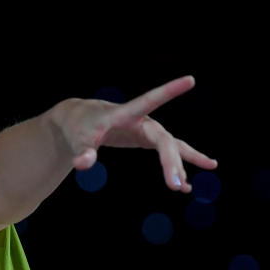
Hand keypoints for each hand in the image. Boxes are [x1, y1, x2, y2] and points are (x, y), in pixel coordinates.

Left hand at [48, 75, 217, 191]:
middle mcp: (142, 121)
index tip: (190, 79)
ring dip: (182, 165)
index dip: (169, 91)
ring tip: (187, 189)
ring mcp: (148, 130)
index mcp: (125, 114)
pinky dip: (178, 167)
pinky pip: (169, 153)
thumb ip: (83, 151)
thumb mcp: (78, 140)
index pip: (150, 100)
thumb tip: (83, 164)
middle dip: (171, 162)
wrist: (81, 122)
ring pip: (172, 147)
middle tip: (175, 187)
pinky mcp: (148, 139)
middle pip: (164, 141)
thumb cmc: (79, 128)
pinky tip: (186, 185)